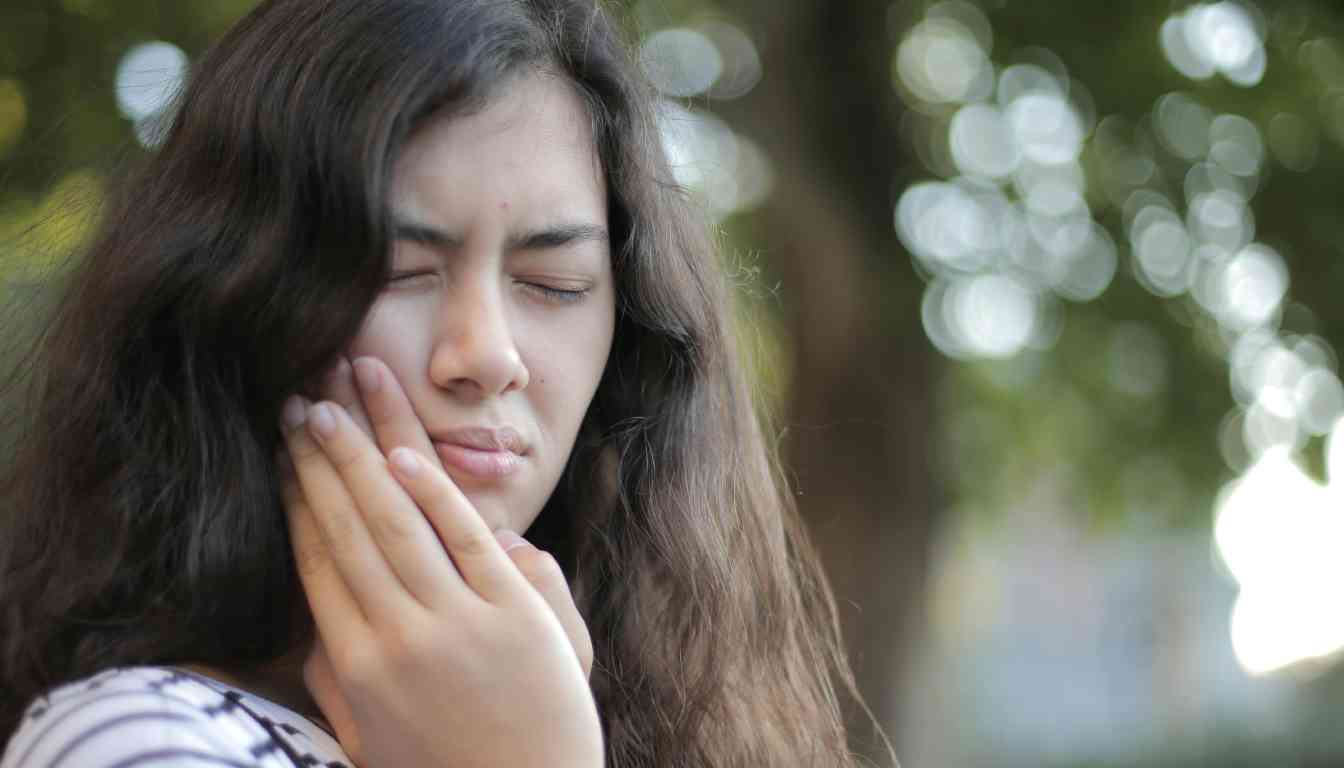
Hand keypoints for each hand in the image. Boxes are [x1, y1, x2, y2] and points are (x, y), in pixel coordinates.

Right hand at [279, 357, 601, 767]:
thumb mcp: (368, 737)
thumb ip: (334, 679)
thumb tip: (316, 619)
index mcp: (355, 666)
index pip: (317, 561)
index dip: (296, 499)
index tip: (280, 452)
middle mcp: (395, 638)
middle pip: (347, 528)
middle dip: (318, 460)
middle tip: (295, 403)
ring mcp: (456, 624)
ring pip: (395, 522)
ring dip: (360, 456)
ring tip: (334, 403)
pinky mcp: (514, 616)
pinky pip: (465, 541)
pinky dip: (433, 494)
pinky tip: (402, 455)